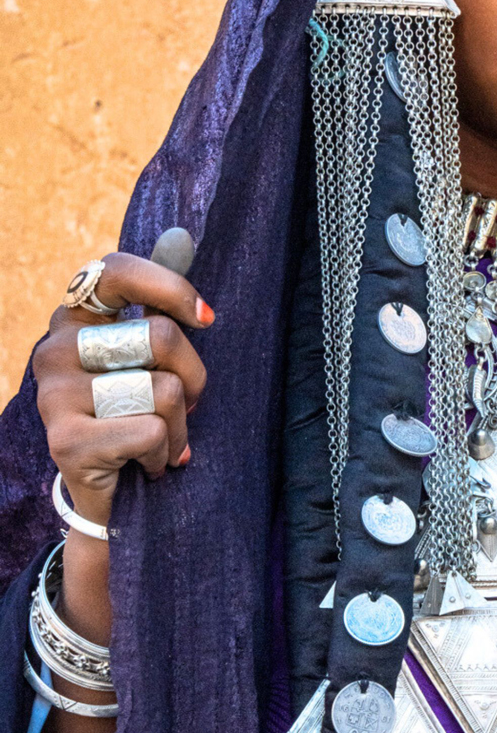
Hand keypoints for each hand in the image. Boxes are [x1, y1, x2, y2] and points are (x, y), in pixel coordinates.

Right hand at [33, 253, 211, 527]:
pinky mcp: (64, 439)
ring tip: (158, 442)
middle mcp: (55, 348)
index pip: (116, 270)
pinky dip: (165, 453)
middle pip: (160, 336)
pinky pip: (149, 430)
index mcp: (76, 319)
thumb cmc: (138, 415)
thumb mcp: (152, 358)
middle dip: (194, 378)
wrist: (110, 495)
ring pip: (162, 389)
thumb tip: (180, 237)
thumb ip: (159, 302)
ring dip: (180, 425)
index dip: (169, 288)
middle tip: (182, 406)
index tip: (206, 318)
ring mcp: (53, 394)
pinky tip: (145, 465)